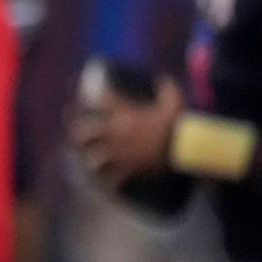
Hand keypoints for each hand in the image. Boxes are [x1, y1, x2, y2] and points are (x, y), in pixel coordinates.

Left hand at [70, 63, 182, 191]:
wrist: (187, 149)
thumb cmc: (179, 123)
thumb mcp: (174, 100)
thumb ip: (166, 87)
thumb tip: (162, 77)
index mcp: (125, 114)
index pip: (99, 100)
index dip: (86, 94)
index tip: (78, 90)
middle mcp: (117, 132)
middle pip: (84, 131)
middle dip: (77, 131)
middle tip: (75, 129)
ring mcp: (120, 152)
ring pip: (93, 156)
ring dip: (88, 157)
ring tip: (86, 157)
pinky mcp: (128, 168)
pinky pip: (112, 178)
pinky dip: (107, 182)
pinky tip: (103, 184)